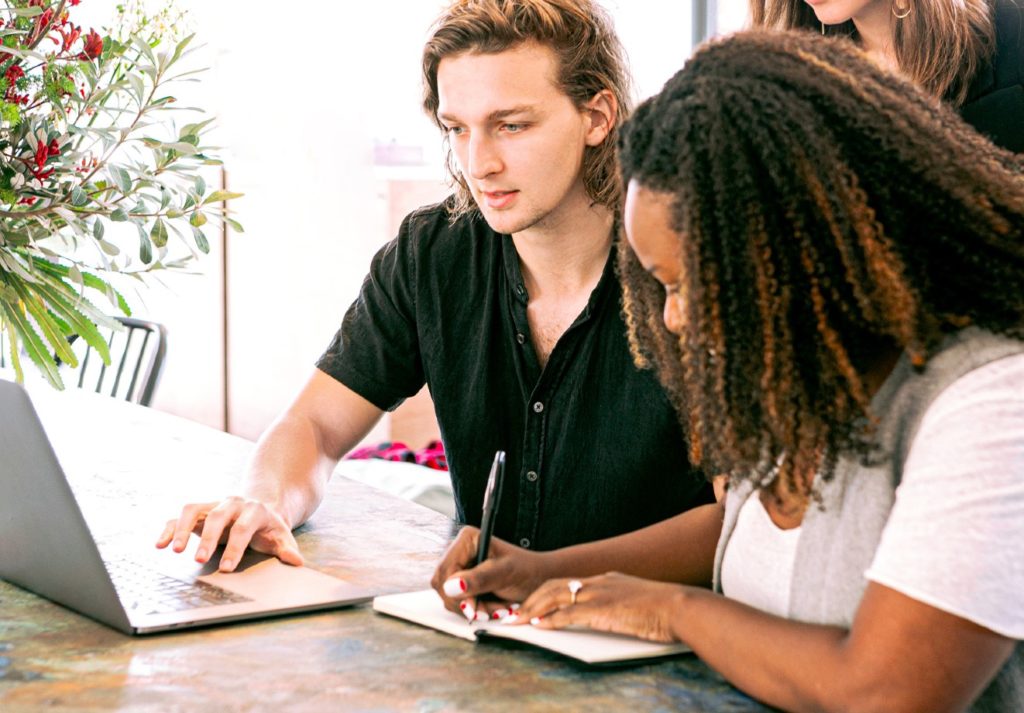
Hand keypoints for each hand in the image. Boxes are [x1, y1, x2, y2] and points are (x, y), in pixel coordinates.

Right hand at [155, 496, 303, 571]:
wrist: (260, 509)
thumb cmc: (269, 528)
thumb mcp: (282, 537)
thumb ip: (287, 549)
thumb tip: (297, 562)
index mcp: (254, 510)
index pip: (243, 528)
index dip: (234, 547)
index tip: (226, 568)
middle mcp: (232, 504)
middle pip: (218, 518)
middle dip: (208, 539)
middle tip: (199, 560)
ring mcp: (214, 505)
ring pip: (194, 510)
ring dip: (183, 529)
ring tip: (174, 551)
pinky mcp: (199, 511)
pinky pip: (180, 516)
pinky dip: (169, 528)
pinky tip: (160, 544)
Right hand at [430, 526, 551, 621]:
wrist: (540, 580)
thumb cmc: (527, 570)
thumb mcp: (505, 574)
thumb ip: (479, 579)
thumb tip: (451, 586)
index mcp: (467, 540)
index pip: (445, 570)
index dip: (454, 592)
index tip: (472, 608)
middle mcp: (459, 551)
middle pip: (442, 585)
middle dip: (466, 603)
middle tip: (489, 612)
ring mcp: (460, 568)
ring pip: (449, 597)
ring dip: (473, 609)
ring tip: (498, 608)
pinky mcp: (464, 583)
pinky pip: (458, 603)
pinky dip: (476, 610)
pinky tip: (493, 609)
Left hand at [516, 572, 686, 642]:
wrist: (681, 607)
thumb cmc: (666, 610)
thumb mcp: (636, 602)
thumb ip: (618, 605)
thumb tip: (609, 616)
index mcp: (607, 580)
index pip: (568, 583)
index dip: (546, 593)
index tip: (532, 604)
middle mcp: (600, 582)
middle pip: (555, 585)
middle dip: (532, 600)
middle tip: (515, 613)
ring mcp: (600, 594)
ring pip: (556, 596)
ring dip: (533, 609)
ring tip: (518, 621)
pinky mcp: (603, 609)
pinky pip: (569, 613)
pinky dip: (550, 620)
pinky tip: (539, 627)